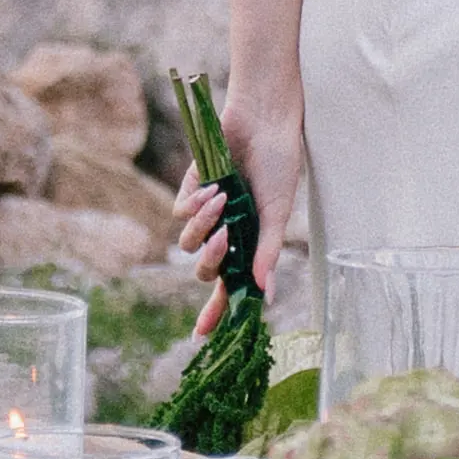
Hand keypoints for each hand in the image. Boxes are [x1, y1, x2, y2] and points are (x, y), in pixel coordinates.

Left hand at [175, 100, 299, 297]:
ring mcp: (206, 214)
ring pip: (186, 244)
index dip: (216, 312)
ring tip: (223, 200)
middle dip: (212, 261)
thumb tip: (266, 292)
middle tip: (227, 240)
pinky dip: (194, 205)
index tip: (202, 336)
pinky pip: (179, 213)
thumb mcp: (277, 213)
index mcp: (250, 244)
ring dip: (203, 228)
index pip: (230, 287)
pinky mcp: (191, 190)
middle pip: (205, 270)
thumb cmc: (278, 165)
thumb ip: (269, 252)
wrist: (264, 122)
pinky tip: (212, 188)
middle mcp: (226, 233)